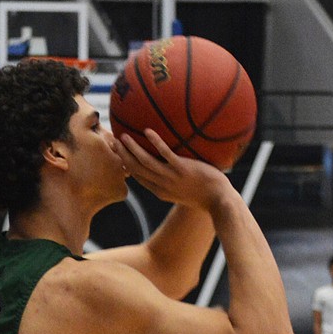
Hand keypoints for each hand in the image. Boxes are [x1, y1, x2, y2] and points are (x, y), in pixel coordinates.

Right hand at [118, 130, 234, 212]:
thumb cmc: (207, 196)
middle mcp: (162, 185)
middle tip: (113, 142)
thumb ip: (177, 182)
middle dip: (123, 156)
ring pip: (145, 163)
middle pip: (136, 170)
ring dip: (132, 149)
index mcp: (161, 191)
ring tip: (123, 136)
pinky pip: (166, 155)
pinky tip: (148, 131)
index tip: (119, 154)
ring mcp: (171, 178)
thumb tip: (176, 168)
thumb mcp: (186, 192)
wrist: (220, 201)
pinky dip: (156, 144)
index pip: (138, 177)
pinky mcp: (182, 170)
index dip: (126, 165)